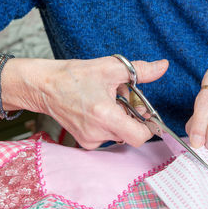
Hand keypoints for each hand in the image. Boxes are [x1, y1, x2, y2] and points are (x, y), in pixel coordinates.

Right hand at [30, 56, 167, 148]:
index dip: (149, 126)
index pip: (139, 137)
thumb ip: (141, 70)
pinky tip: (100, 110)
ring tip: (110, 102)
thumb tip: (163, 66)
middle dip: (135, 119)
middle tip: (126, 100)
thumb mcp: (110, 68)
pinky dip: (110, 125)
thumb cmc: (74, 76)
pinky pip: (108, 136)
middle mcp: (97, 133)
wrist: (44, 86)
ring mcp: (89, 140)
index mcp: (105, 116)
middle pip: (131, 135)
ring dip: (122, 120)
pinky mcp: (84, 142)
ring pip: (120, 135)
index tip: (147, 113)